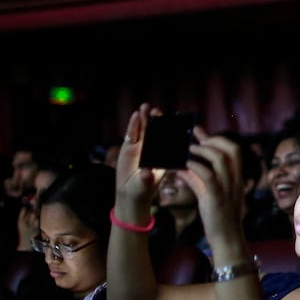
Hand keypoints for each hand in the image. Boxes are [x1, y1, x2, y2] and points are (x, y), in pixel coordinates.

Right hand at [113, 104, 163, 219]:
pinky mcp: (129, 146)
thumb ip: (146, 179)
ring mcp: (141, 146)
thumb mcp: (144, 185)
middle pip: (155, 131)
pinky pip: (132, 133)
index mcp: (162, 156)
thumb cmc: (142, 190)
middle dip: (156, 120)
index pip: (166, 140)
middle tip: (157, 111)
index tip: (170, 121)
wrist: (129, 193)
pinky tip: (135, 115)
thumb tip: (146, 174)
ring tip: (145, 106)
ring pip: (143, 129)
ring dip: (145, 118)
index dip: (168, 130)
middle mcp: (152, 149)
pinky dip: (133, 125)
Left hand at [180, 127, 245, 244]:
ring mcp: (228, 188)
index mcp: (236, 177)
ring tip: (189, 149)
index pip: (234, 150)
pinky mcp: (217, 198)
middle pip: (230, 149)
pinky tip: (185, 166)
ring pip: (220, 159)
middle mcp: (235, 180)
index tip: (201, 133)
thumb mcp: (210, 194)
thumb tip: (183, 167)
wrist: (226, 238)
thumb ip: (199, 179)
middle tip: (195, 139)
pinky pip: (208, 176)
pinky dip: (196, 167)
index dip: (218, 138)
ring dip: (203, 150)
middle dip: (212, 140)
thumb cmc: (218, 216)